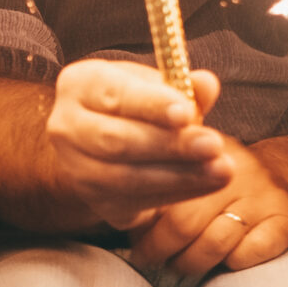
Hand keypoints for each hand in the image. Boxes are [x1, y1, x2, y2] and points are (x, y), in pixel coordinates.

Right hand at [44, 60, 232, 231]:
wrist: (102, 143)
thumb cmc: (133, 105)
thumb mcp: (154, 86)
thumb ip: (181, 85)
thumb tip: (206, 84)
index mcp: (80, 85)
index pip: (113, 94)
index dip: (150, 105)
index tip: (186, 113)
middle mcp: (67, 126)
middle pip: (116, 140)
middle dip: (170, 145)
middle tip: (213, 145)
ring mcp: (76, 168)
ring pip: (127, 178)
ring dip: (179, 175)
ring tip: (220, 169)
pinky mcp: (95, 200)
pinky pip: (137, 202)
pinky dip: (176, 194)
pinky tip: (205, 184)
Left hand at [125, 143, 287, 275]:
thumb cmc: (224, 175)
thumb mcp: (194, 156)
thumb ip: (159, 170)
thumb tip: (116, 203)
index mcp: (205, 154)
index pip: (164, 190)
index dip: (144, 224)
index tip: (133, 242)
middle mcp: (235, 172)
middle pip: (184, 222)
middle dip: (160, 249)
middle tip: (148, 259)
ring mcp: (262, 198)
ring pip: (216, 243)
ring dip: (191, 263)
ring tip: (178, 265)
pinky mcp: (286, 222)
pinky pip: (250, 253)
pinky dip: (232, 263)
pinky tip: (223, 262)